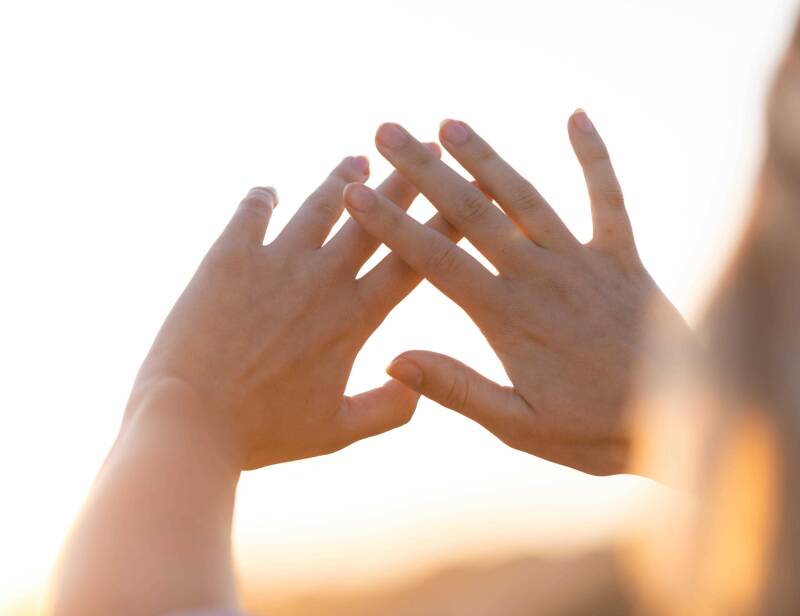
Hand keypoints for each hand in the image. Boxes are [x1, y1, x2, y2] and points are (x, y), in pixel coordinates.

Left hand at [128, 152, 455, 469]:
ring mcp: (276, 263)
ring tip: (358, 158)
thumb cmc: (263, 433)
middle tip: (422, 147)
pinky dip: (263, 197)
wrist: (191, 422)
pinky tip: (269, 191)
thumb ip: (389, 409)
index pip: (413, 260)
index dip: (443, 224)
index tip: (464, 194)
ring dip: (341, 178)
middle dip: (405, 179)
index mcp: (355, 318)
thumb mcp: (337, 432)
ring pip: (320, 204)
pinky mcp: (229, 256)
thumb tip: (417, 385)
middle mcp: (322, 280)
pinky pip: (252, 210)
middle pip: (375, 218)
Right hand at [342, 113, 690, 475]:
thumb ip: (457, 388)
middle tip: (389, 133)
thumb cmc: (593, 432)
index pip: (436, 261)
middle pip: (473, 213)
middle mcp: (541, 277)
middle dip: (425, 171)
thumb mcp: (518, 425)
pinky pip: (609, 198)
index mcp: (507, 317)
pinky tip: (576, 117)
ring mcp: (583, 262)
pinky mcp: (622, 258)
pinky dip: (594, 157)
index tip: (358, 194)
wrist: (681, 421)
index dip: (393, 225)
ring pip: (526, 197)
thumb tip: (394, 359)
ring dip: (486, 157)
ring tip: (449, 124)